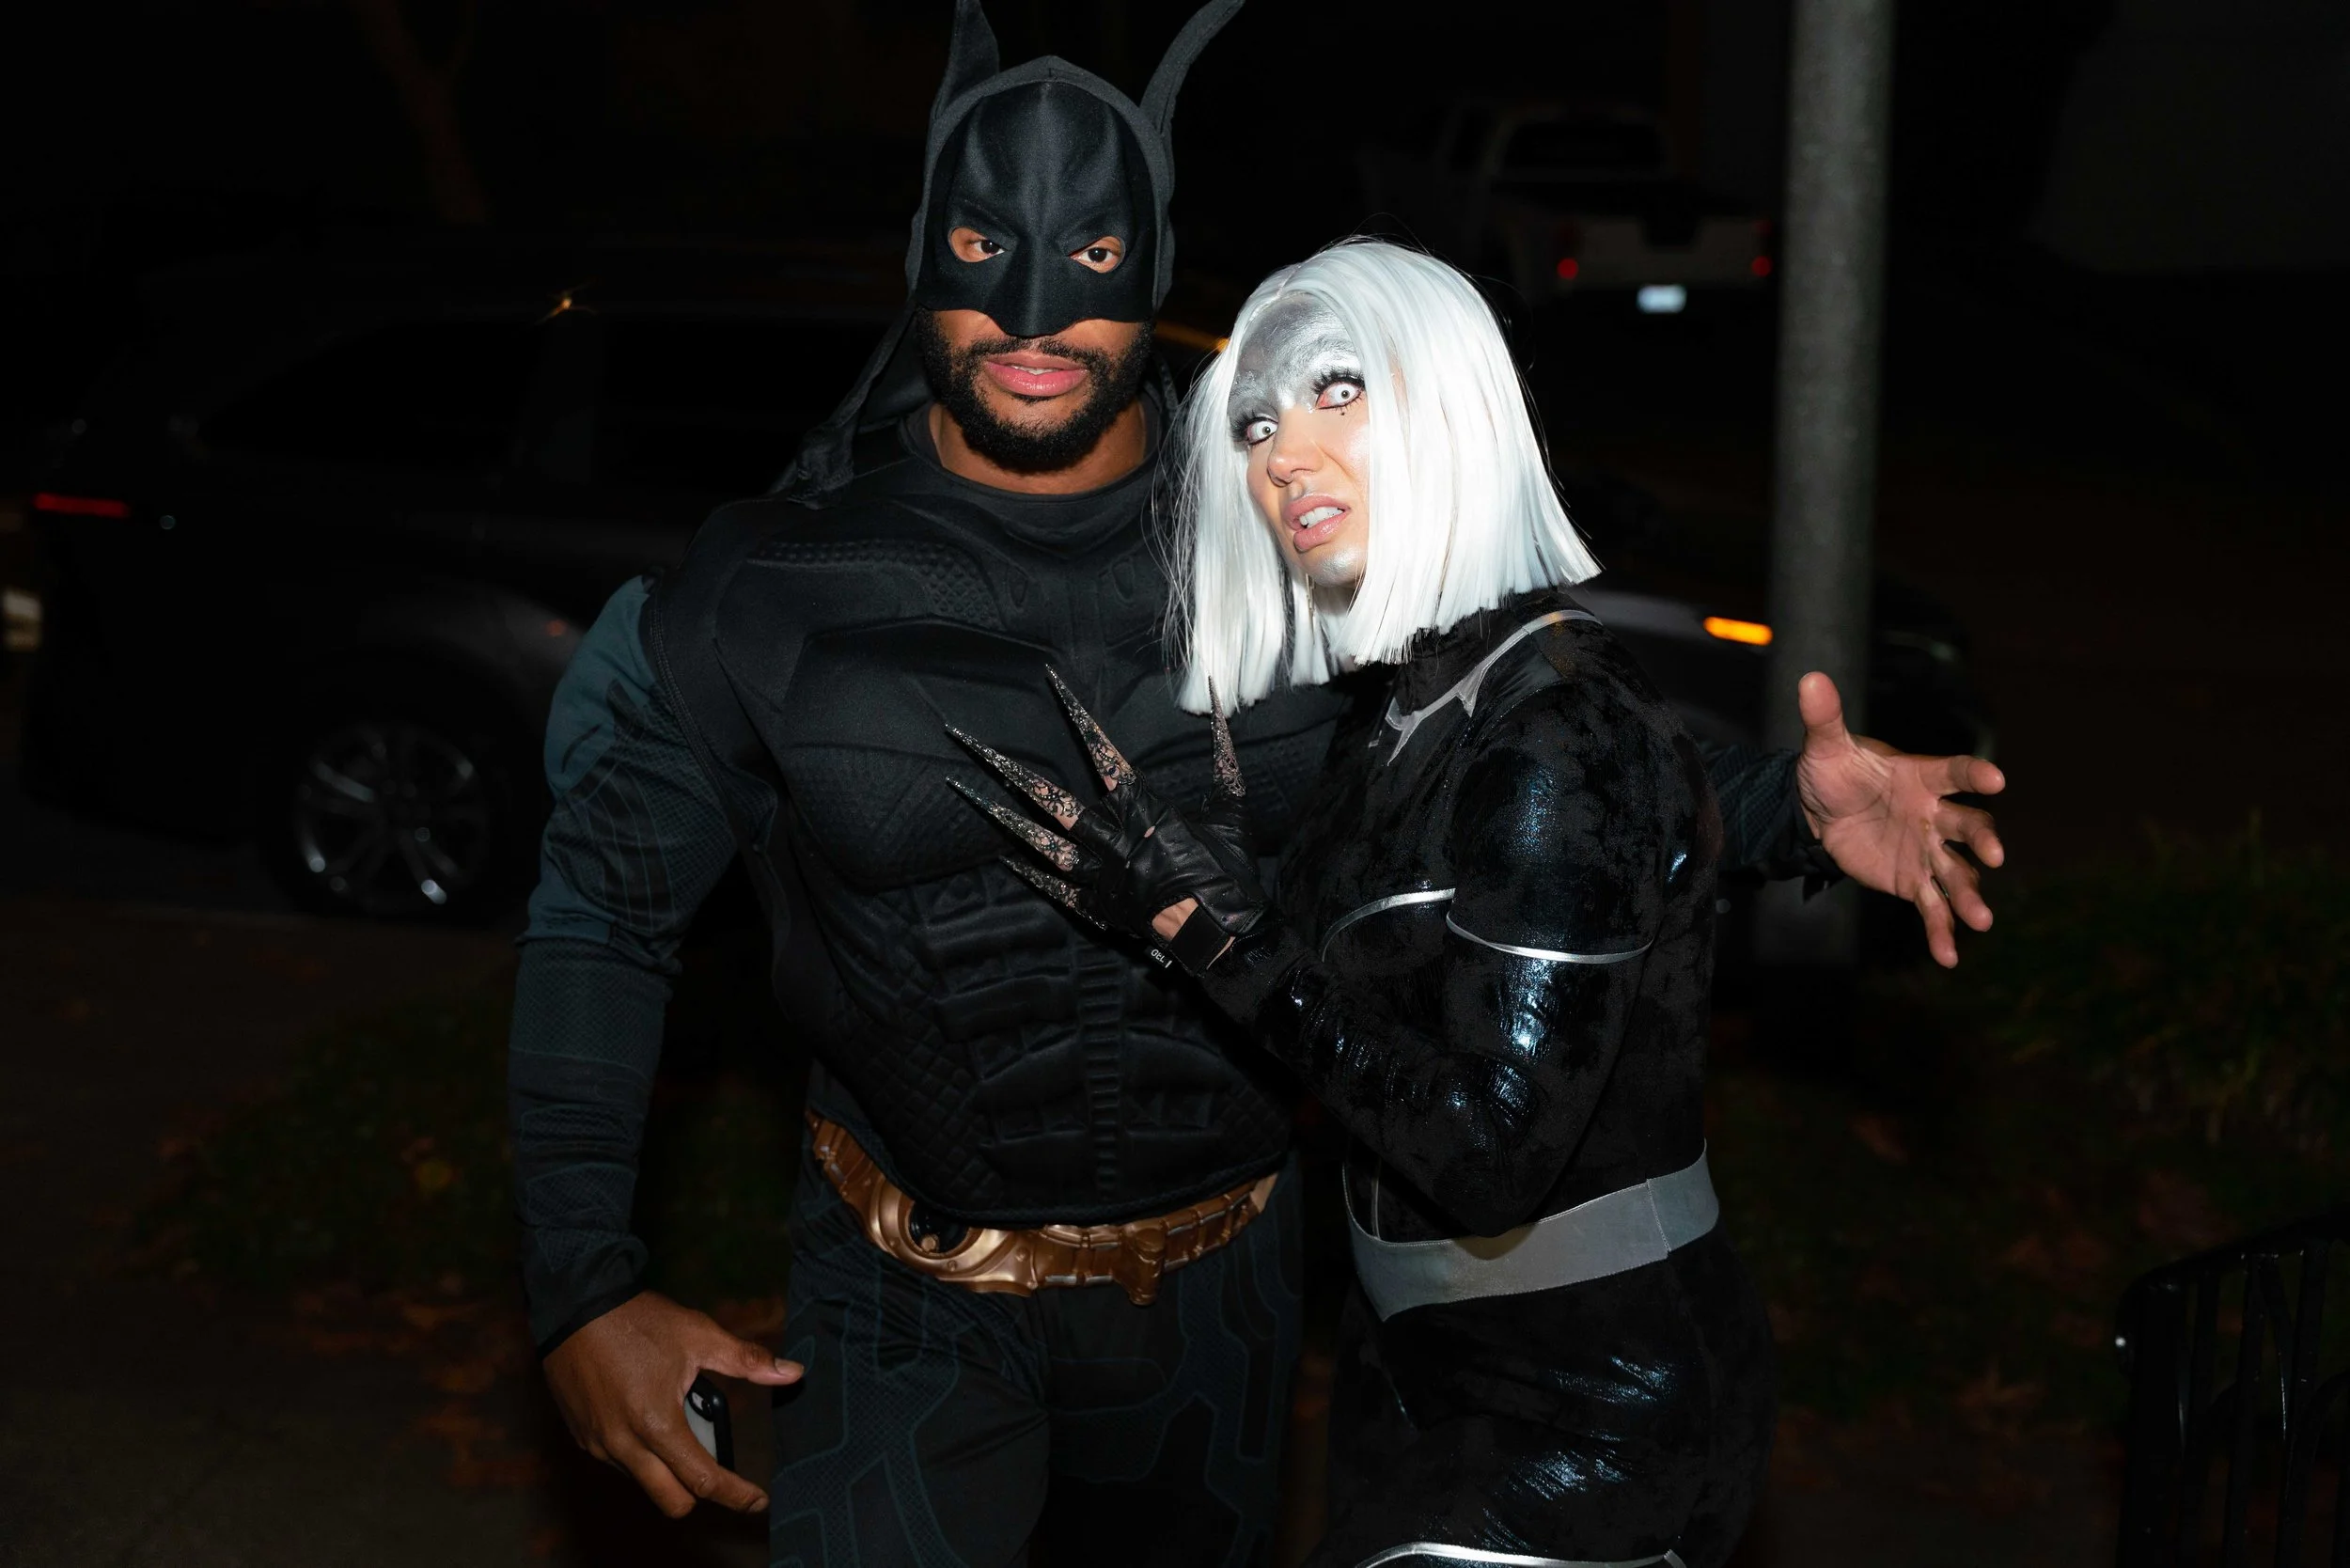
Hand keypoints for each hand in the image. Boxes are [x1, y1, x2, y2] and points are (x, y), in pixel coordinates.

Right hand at [542, 1290, 801, 1518]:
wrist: (574, 1304)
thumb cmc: (639, 1319)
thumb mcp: (699, 1335)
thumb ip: (746, 1360)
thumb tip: (793, 1373)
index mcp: (658, 1424)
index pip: (703, 1480)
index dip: (736, 1495)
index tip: (758, 1502)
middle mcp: (624, 1445)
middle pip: (672, 1502)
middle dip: (700, 1493)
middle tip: (720, 1470)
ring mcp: (598, 1445)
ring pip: (644, 1483)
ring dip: (668, 1470)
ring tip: (680, 1426)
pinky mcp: (582, 1437)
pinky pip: (619, 1464)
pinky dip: (642, 1455)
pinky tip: (649, 1420)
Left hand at [948, 668, 1264, 971]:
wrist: (1227, 935)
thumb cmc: (1231, 870)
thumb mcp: (1233, 807)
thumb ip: (1224, 754)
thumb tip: (1220, 703)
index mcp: (1144, 810)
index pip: (1102, 753)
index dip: (1077, 716)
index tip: (1052, 685)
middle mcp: (1113, 840)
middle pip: (1051, 800)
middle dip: (1007, 771)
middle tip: (968, 744)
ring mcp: (1101, 876)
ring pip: (1042, 844)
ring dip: (1003, 818)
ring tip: (968, 793)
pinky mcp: (1099, 908)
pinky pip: (1056, 889)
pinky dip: (1030, 875)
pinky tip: (1004, 859)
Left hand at [1792, 671, 2006, 968]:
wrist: (1817, 812)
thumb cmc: (1832, 772)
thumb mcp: (1825, 748)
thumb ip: (1824, 718)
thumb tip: (1809, 678)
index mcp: (1922, 777)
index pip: (1955, 774)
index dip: (1975, 776)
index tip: (1997, 779)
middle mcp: (1934, 814)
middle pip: (1967, 826)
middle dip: (1982, 840)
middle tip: (1994, 856)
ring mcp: (1928, 850)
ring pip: (1957, 873)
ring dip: (1970, 896)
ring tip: (1981, 921)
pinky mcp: (1913, 880)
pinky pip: (1932, 906)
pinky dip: (1941, 931)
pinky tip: (1948, 957)